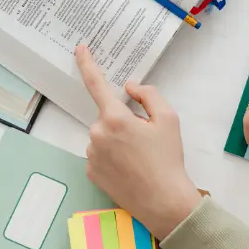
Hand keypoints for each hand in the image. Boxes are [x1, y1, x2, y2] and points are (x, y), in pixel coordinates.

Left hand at [75, 45, 200, 239]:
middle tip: (145, 138)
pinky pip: (99, 154)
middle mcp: (97, 134)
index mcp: (115, 117)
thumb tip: (130, 87)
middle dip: (123, 120)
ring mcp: (91, 154)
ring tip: (139, 156)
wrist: (163, 200)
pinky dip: (111, 155)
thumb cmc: (168, 158)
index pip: (96, 83)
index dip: (87, 63)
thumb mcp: (169, 119)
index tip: (80, 48)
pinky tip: (129, 167)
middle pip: (108, 116)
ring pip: (103, 135)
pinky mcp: (90, 171)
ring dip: (117, 139)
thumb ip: (148, 94)